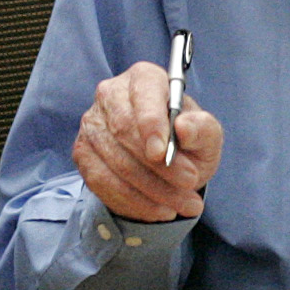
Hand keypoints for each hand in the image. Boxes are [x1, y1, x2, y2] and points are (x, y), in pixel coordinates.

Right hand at [72, 60, 222, 222]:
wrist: (169, 163)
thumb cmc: (188, 141)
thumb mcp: (207, 135)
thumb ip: (203, 128)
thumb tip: (184, 127)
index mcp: (145, 78)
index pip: (143, 95)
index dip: (150, 125)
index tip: (163, 154)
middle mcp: (111, 95)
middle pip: (125, 130)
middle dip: (158, 165)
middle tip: (190, 184)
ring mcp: (92, 124)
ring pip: (114, 161)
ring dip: (151, 190)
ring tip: (184, 204)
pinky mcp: (82, 152)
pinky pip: (101, 181)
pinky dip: (132, 201)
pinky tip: (158, 210)